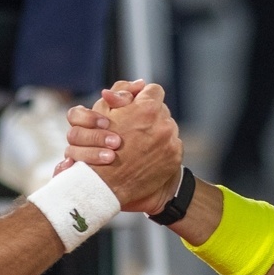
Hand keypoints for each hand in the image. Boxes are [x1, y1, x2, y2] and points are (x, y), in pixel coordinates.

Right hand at [59, 79, 146, 172]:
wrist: (145, 176)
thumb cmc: (139, 140)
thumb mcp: (138, 115)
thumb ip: (132, 98)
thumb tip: (139, 84)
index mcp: (89, 125)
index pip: (76, 115)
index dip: (89, 118)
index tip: (107, 123)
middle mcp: (82, 141)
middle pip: (74, 135)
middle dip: (95, 137)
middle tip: (116, 142)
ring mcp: (79, 159)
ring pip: (70, 154)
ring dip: (90, 154)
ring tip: (111, 157)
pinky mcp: (79, 176)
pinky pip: (61, 173)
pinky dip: (63, 171)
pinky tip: (74, 170)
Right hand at [74, 82, 181, 213]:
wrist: (107, 189)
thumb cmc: (98, 149)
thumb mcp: (102, 114)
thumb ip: (119, 94)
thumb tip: (140, 85)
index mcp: (147, 108)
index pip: (152, 90)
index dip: (141, 97)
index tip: (133, 106)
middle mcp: (163, 123)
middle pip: (160, 109)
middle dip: (147, 116)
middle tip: (133, 128)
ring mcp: (171, 141)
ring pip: (166, 127)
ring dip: (155, 132)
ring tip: (138, 145)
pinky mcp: (175, 157)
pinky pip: (171, 144)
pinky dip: (161, 148)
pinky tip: (146, 156)